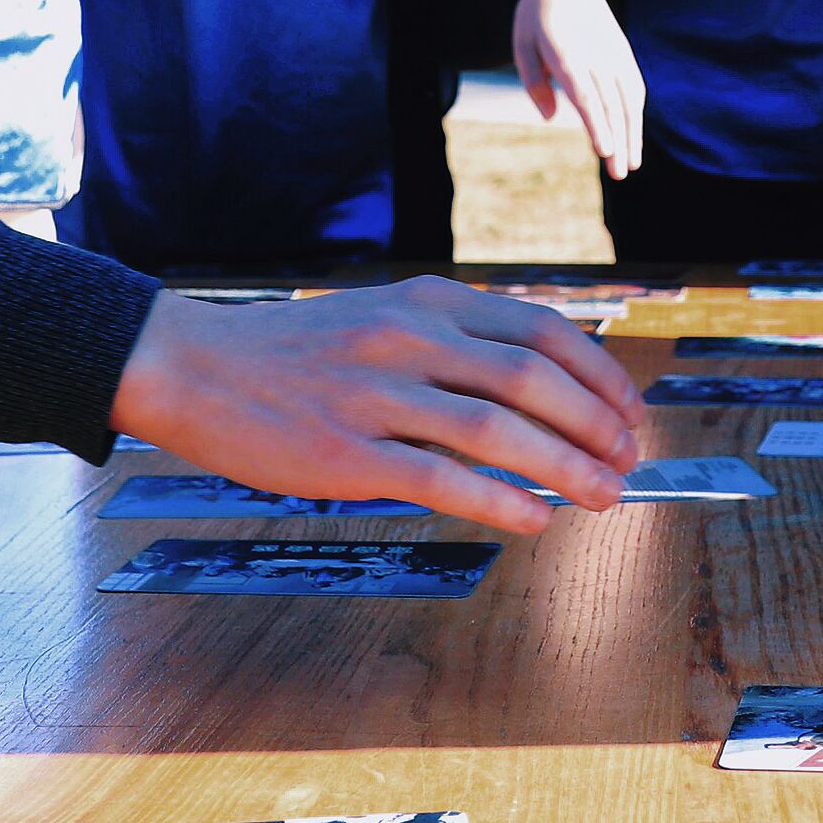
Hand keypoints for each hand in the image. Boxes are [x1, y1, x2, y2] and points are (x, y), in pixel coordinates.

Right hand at [110, 274, 649, 536]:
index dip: (599, 376)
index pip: (542, 332)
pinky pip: (441, 479)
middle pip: (533, 378)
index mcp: (427, 302)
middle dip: (596, 425)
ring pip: (497, 430)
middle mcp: (409, 338)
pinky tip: (535, 520)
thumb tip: (541, 383)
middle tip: (628, 462)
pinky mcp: (344, 453)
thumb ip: (454, 340)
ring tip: (604, 498)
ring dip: (566, 468)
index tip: (629, 414)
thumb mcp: (384, 316)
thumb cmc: (298, 353)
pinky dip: (501, 501)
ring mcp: (376, 395)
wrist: (193, 366)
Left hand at [513, 0, 643, 177]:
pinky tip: (634, 132)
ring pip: (628, 99)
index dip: (598, 126)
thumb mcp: (522, 45)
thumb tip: (552, 117)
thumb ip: (534, 83)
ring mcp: (612, 53)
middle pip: (610, 105)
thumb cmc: (536, 16)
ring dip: (633, 132)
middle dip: (618, 142)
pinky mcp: (622, 51)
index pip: (587, 98)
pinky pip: (634, 85)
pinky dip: (636, 110)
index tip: (606, 152)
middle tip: (620, 174)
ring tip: (632, 163)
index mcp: (566, 55)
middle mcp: (595, 56)